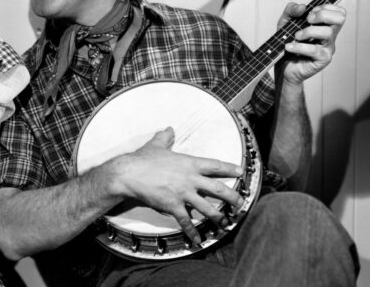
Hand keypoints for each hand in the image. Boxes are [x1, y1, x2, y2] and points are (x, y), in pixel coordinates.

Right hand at [112, 127, 244, 244]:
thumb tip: (168, 129)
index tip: (240, 172)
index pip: (215, 165)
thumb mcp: (156, 144)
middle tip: (241, 203)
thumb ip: (165, 137)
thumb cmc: (142, 159)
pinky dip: (192, 232)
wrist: (129, 174)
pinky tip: (197, 239)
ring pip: (208, 208)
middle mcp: (190, 179)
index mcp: (189, 163)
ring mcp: (183, 194)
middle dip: (233, 197)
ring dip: (219, 217)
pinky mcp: (173, 206)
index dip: (230, 168)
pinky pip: (186, 221)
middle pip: (219, 189)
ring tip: (225, 223)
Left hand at [279, 2, 345, 84]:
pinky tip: (289, 47)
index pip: (339, 12)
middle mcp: (329, 36)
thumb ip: (291, 11)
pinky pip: (314, 50)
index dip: (325, 7)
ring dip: (308, 31)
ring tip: (295, 36)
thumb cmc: (288, 44)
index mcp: (324, 26)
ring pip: (327, 33)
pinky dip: (299, 46)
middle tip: (308, 20)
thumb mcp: (285, 23)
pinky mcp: (322, 60)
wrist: (283, 68)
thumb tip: (303, 7)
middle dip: (322, 15)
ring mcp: (327, 48)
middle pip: (340, 18)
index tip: (310, 13)